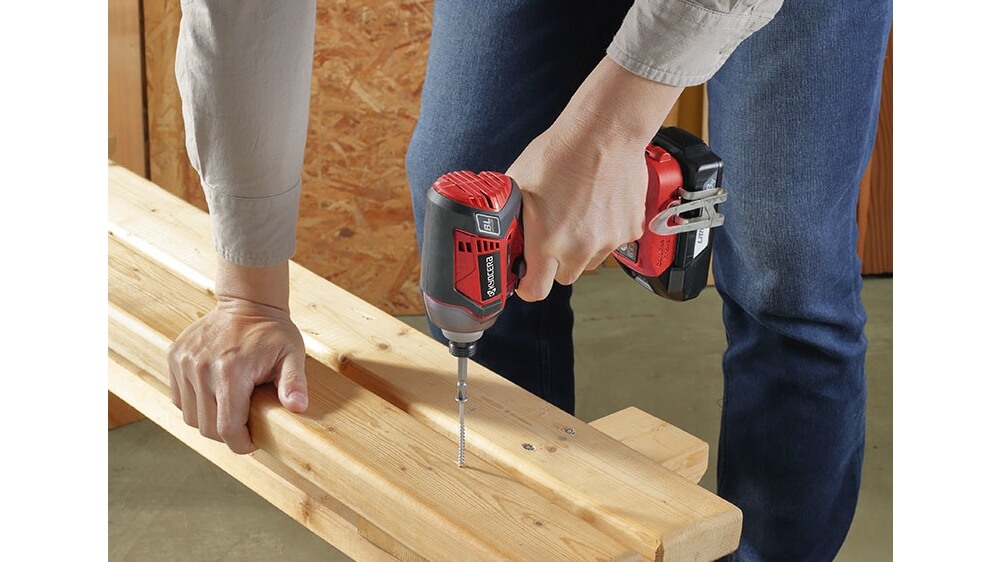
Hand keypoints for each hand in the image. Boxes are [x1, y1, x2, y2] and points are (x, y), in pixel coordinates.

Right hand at [167, 259, 307, 452]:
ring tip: (230, 409)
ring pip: (189, 416)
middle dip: (227, 434)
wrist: (247, 302)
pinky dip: (195, 404)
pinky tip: (214, 395)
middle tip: (245, 426)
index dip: (240, 444)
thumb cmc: (273, 333)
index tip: (252, 443)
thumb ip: (294, 383)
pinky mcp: (175, 357)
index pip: (226, 428)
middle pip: (206, 426)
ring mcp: (184, 362)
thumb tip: (298, 408)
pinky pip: (179, 398)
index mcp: (230, 372)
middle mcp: (201, 368)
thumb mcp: (292, 356)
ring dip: (209, 420)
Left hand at [509, 56, 682, 300]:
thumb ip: (512, 217)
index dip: (528, 287)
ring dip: (581, 248)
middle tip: (552, 237)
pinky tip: (598, 205)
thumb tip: (503, 233)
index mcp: (548, 241)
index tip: (525, 278)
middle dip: (555, 264)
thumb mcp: (518, 183)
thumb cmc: (561, 151)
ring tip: (577, 214)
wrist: (605, 132)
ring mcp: (609, 241)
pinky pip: (614, 242)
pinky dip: (606, 231)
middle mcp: (580, 248)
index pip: (536, 290)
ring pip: (590, 261)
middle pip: (564, 277)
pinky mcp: (630, 229)